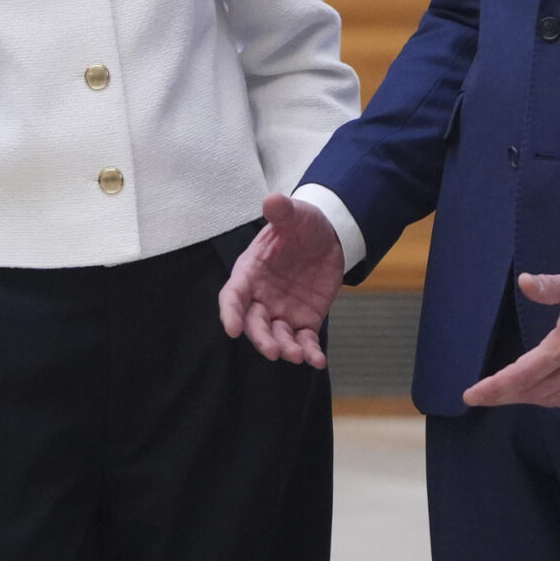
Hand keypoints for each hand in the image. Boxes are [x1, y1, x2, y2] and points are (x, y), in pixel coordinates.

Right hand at [219, 195, 342, 369]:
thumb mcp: (294, 215)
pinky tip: (317, 360)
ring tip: (297, 356)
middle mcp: (261, 296)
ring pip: (278, 336)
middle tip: (273, 350)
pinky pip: (304, 341)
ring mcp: (282, 311)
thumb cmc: (302, 225)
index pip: (233, 296)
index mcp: (250, 272)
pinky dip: (309, 353)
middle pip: (254, 323)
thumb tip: (272, 200)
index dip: (231, 313)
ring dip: (285, 348)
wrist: (328, 237)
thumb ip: (282, 212)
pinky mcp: (305, 321)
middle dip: (261, 338)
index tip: (231, 329)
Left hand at [461, 258, 559, 410]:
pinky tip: (549, 392)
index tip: (471, 396)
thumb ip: (549, 285)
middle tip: (485, 395)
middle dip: (506, 396)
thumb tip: (524, 281)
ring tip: (512, 393)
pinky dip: (557, 400)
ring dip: (531, 399)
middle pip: (534, 393)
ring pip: (556, 400)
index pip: (521, 376)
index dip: (494, 389)